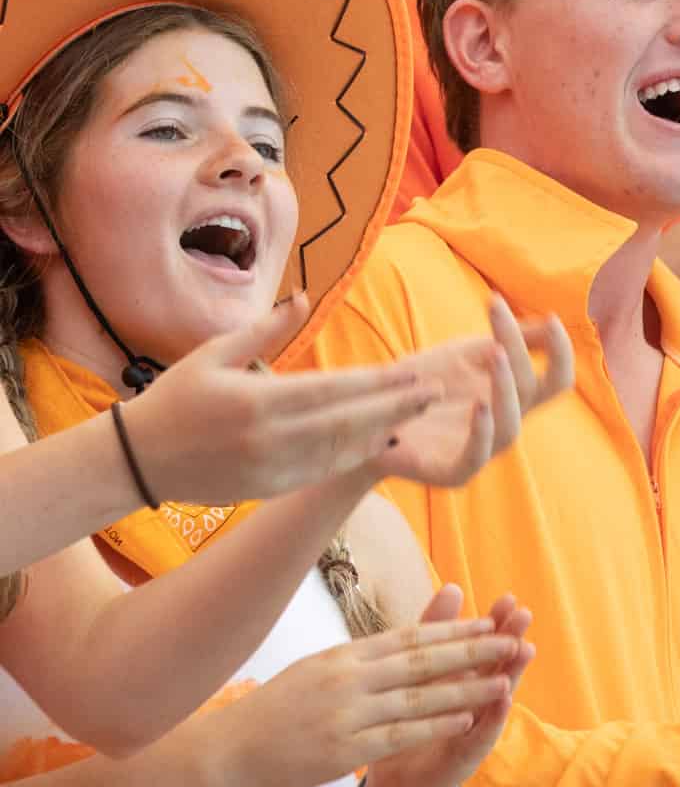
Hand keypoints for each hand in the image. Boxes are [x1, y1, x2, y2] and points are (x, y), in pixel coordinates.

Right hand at [124, 298, 458, 504]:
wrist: (139, 461)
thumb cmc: (175, 398)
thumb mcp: (213, 353)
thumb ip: (264, 329)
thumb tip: (305, 298)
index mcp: (257, 401)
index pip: (333, 391)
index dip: (378, 383)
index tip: (413, 372)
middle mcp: (269, 438)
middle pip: (348, 422)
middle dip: (395, 408)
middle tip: (433, 393)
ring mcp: (272, 468)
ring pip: (341, 450)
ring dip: (382, 432)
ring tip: (416, 414)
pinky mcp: (270, 488)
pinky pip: (323, 471)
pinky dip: (355, 456)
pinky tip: (379, 442)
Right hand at [216, 605, 524, 786]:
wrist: (232, 748)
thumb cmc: (279, 708)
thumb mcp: (319, 667)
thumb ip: (362, 657)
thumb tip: (401, 641)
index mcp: (345, 654)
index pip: (409, 636)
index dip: (452, 629)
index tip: (488, 621)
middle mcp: (348, 677)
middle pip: (421, 660)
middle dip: (471, 650)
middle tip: (510, 641)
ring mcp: (346, 713)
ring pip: (418, 697)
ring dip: (464, 688)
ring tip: (501, 680)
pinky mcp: (344, 750)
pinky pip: (399, 735)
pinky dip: (434, 726)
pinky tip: (465, 720)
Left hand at [362, 586, 533, 786]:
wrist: (394, 783)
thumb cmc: (409, 720)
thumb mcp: (418, 673)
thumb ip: (433, 633)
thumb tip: (452, 586)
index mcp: (464, 677)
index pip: (483, 644)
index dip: (496, 622)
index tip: (508, 598)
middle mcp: (476, 700)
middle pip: (497, 665)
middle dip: (511, 639)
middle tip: (524, 615)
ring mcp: (474, 729)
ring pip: (496, 697)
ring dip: (511, 674)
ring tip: (525, 650)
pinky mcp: (464, 757)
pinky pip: (481, 735)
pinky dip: (493, 718)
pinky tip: (504, 700)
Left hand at [380, 298, 573, 488]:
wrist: (374, 417)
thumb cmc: (427, 384)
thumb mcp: (468, 353)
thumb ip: (507, 339)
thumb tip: (549, 319)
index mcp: (514, 397)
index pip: (556, 377)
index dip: (561, 350)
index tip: (550, 315)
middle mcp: (503, 422)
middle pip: (534, 393)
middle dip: (520, 356)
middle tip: (499, 322)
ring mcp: (481, 449)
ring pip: (509, 427)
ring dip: (505, 388)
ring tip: (496, 354)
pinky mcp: (450, 470)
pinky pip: (473, 458)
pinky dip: (481, 433)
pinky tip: (479, 406)